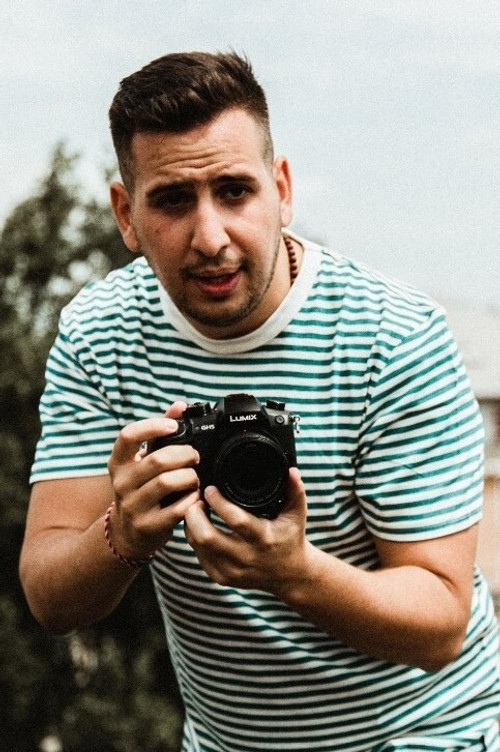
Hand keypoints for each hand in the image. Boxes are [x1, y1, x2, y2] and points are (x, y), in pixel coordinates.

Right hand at [107, 402, 200, 558]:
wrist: (127, 532)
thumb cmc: (140, 488)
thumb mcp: (142, 461)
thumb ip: (159, 433)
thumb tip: (179, 406)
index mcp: (118, 462)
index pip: (128, 436)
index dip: (152, 426)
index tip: (173, 427)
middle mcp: (121, 483)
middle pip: (158, 460)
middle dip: (184, 455)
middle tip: (195, 457)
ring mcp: (133, 506)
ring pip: (168, 482)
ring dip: (190, 477)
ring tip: (195, 478)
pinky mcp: (147, 526)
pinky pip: (177, 509)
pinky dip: (192, 500)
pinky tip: (194, 497)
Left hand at [184, 467, 310, 594]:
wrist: (289, 575)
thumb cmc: (290, 538)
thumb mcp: (296, 514)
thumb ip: (295, 490)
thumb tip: (291, 470)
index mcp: (264, 539)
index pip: (236, 520)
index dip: (218, 502)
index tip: (210, 489)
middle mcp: (247, 557)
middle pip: (207, 536)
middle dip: (195, 514)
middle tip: (197, 499)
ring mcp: (232, 571)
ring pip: (198, 546)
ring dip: (191, 525)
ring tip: (196, 509)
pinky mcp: (222, 577)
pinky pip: (198, 556)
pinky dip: (194, 539)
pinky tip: (199, 527)